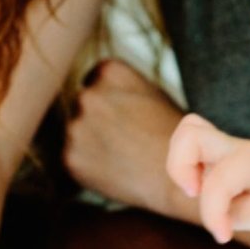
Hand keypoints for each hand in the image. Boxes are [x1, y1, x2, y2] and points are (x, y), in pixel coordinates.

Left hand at [64, 59, 188, 216]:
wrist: (179, 177)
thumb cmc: (173, 137)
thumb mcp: (151, 93)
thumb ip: (120, 88)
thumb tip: (96, 89)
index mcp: (109, 71)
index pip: (92, 80)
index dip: (108, 101)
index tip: (123, 116)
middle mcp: (88, 94)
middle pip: (80, 104)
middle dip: (95, 120)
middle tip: (123, 139)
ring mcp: (76, 126)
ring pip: (75, 132)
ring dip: (89, 142)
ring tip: (122, 155)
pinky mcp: (70, 157)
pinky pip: (73, 158)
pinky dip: (88, 165)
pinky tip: (114, 169)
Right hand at [166, 113, 249, 243]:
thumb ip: (240, 215)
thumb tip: (212, 215)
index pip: (218, 182)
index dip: (213, 215)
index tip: (224, 237)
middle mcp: (235, 148)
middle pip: (189, 134)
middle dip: (179, 168)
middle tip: (195, 194)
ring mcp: (223, 152)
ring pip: (184, 138)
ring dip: (181, 168)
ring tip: (200, 192)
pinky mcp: (216, 161)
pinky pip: (189, 152)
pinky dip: (185, 170)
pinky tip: (205, 190)